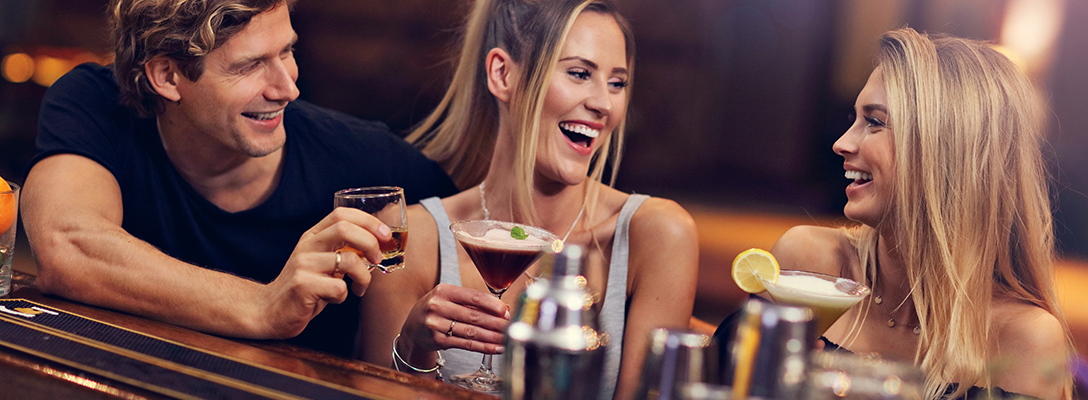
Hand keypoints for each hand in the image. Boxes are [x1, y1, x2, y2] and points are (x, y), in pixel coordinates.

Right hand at [254, 207, 389, 337]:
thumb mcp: (322, 262)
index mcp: (313, 236)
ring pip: (348, 261)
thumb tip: (379, 247)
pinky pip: (339, 288)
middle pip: (345, 229)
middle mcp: (307, 245)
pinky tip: (335, 299)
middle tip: (377, 260)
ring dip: (364, 277)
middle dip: (371, 243)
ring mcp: (303, 265)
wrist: (268, 311)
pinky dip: (345, 295)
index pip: (342, 214)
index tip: (386, 235)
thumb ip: (343, 251)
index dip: (369, 221)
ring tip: (360, 287)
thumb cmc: (304, 287)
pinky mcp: (302, 286)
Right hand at [399, 284, 509, 356]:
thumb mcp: (449, 299)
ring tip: (506, 338)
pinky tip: (495, 347)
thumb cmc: (436, 310)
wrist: (413, 328)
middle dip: (496, 322)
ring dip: (492, 337)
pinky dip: (483, 347)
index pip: (473, 296)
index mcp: (443, 291)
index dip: (492, 305)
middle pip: (474, 316)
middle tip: (511, 326)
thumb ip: (473, 302)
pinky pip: (465, 344)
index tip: (506, 311)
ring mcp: (436, 324)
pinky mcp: (438, 340)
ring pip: (471, 332)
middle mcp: (438, 306)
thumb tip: (503, 309)